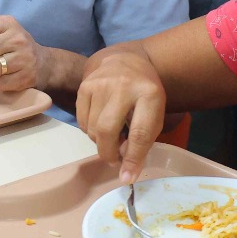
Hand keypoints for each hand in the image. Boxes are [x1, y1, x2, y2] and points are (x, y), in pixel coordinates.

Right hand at [76, 50, 167, 182]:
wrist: (125, 60)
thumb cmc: (143, 93)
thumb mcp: (154, 112)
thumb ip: (143, 140)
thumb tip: (125, 171)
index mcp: (149, 93)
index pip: (139, 132)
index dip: (133, 158)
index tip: (126, 177)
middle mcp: (123, 86)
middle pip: (107, 130)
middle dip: (109, 153)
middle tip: (114, 160)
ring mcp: (100, 84)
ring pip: (91, 128)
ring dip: (100, 142)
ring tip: (112, 136)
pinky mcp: (84, 86)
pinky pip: (81, 121)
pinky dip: (89, 131)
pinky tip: (100, 124)